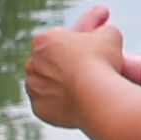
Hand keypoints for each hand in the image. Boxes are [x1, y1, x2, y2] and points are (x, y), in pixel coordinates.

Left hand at [25, 3, 128, 128]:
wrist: (96, 96)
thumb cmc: (101, 61)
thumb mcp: (109, 34)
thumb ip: (102, 30)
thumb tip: (103, 32)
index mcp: (43, 40)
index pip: (56, 39)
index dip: (73, 44)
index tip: (87, 51)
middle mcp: (31, 62)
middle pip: (47, 62)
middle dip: (62, 65)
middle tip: (85, 71)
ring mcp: (33, 87)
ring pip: (45, 84)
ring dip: (58, 85)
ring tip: (82, 90)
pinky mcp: (39, 109)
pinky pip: (49, 105)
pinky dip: (60, 104)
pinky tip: (77, 104)